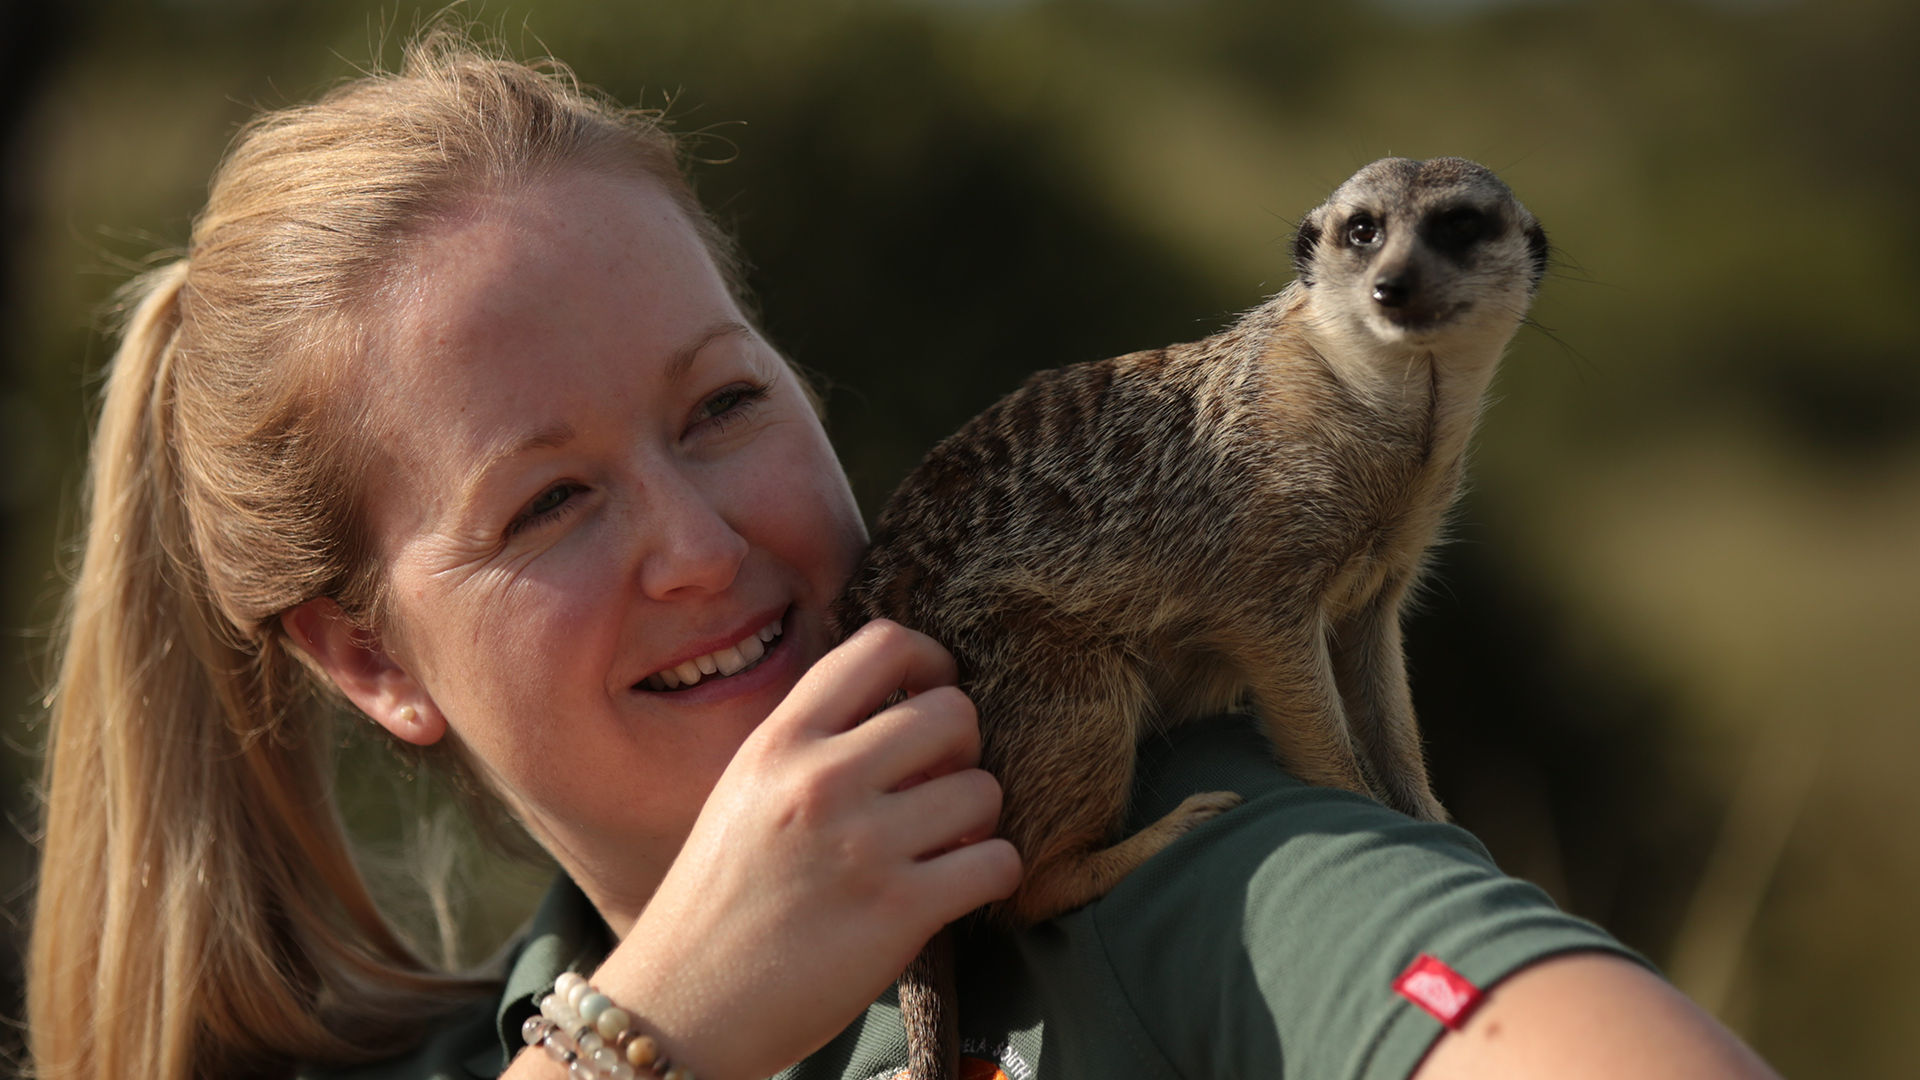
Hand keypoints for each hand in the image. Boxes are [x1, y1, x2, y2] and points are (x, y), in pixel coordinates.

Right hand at [548, 620, 1020, 1079]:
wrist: (682, 1006)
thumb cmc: (718, 901)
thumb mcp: (746, 791)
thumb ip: (815, 746)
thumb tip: (913, 718)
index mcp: (780, 741)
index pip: (881, 645)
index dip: (930, 659)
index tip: (936, 690)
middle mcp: (821, 780)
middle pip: (952, 712)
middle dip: (963, 748)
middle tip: (941, 784)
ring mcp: (862, 845)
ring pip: (983, 789)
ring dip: (979, 819)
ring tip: (946, 844)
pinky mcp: (899, 911)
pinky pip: (997, 862)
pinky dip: (995, 873)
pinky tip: (963, 886)